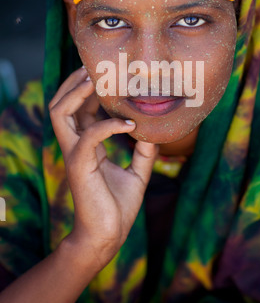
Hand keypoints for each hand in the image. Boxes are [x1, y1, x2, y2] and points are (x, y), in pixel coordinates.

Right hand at [48, 67, 158, 270]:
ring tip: (96, 80)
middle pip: (61, 104)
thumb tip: (156, 131)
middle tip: (93, 67)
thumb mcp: (137, 173)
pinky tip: (130, 124)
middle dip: (74, 83)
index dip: (87, 89)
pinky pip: (89, 135)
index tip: (105, 72)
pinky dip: (108, 125)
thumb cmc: (118, 206)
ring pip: (60, 113)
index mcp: (86, 146)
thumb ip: (144, 151)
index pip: (79, 109)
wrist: (109, 235)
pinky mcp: (79, 165)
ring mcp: (74, 154)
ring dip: (77, 93)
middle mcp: (76, 146)